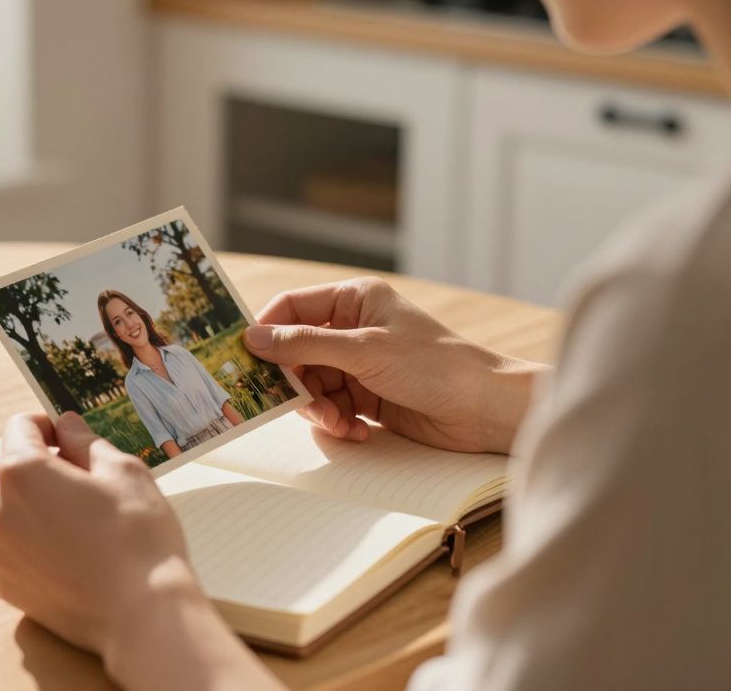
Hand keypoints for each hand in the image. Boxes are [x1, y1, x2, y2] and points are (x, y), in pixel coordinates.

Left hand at [0, 413, 281, 689]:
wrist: (142, 614)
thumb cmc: (136, 536)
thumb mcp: (123, 471)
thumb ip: (85, 442)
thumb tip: (66, 426)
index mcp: (20, 473)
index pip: (20, 427)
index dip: (48, 427)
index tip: (72, 440)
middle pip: (16, 474)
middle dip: (48, 473)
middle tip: (94, 490)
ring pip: (18, 514)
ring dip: (43, 512)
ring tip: (89, 530)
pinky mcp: (9, 587)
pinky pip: (20, 552)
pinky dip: (42, 549)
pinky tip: (79, 560)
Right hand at [243, 277, 545, 453]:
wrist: (484, 409)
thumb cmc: (434, 366)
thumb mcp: (364, 351)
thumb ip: (305, 345)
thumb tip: (254, 338)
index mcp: (354, 300)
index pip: (292, 307)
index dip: (267, 331)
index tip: (245, 358)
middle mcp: (354, 328)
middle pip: (297, 353)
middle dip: (296, 382)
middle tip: (301, 404)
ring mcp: (361, 364)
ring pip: (313, 385)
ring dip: (320, 409)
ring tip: (340, 423)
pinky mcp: (369, 396)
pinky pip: (333, 407)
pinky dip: (339, 422)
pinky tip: (358, 431)